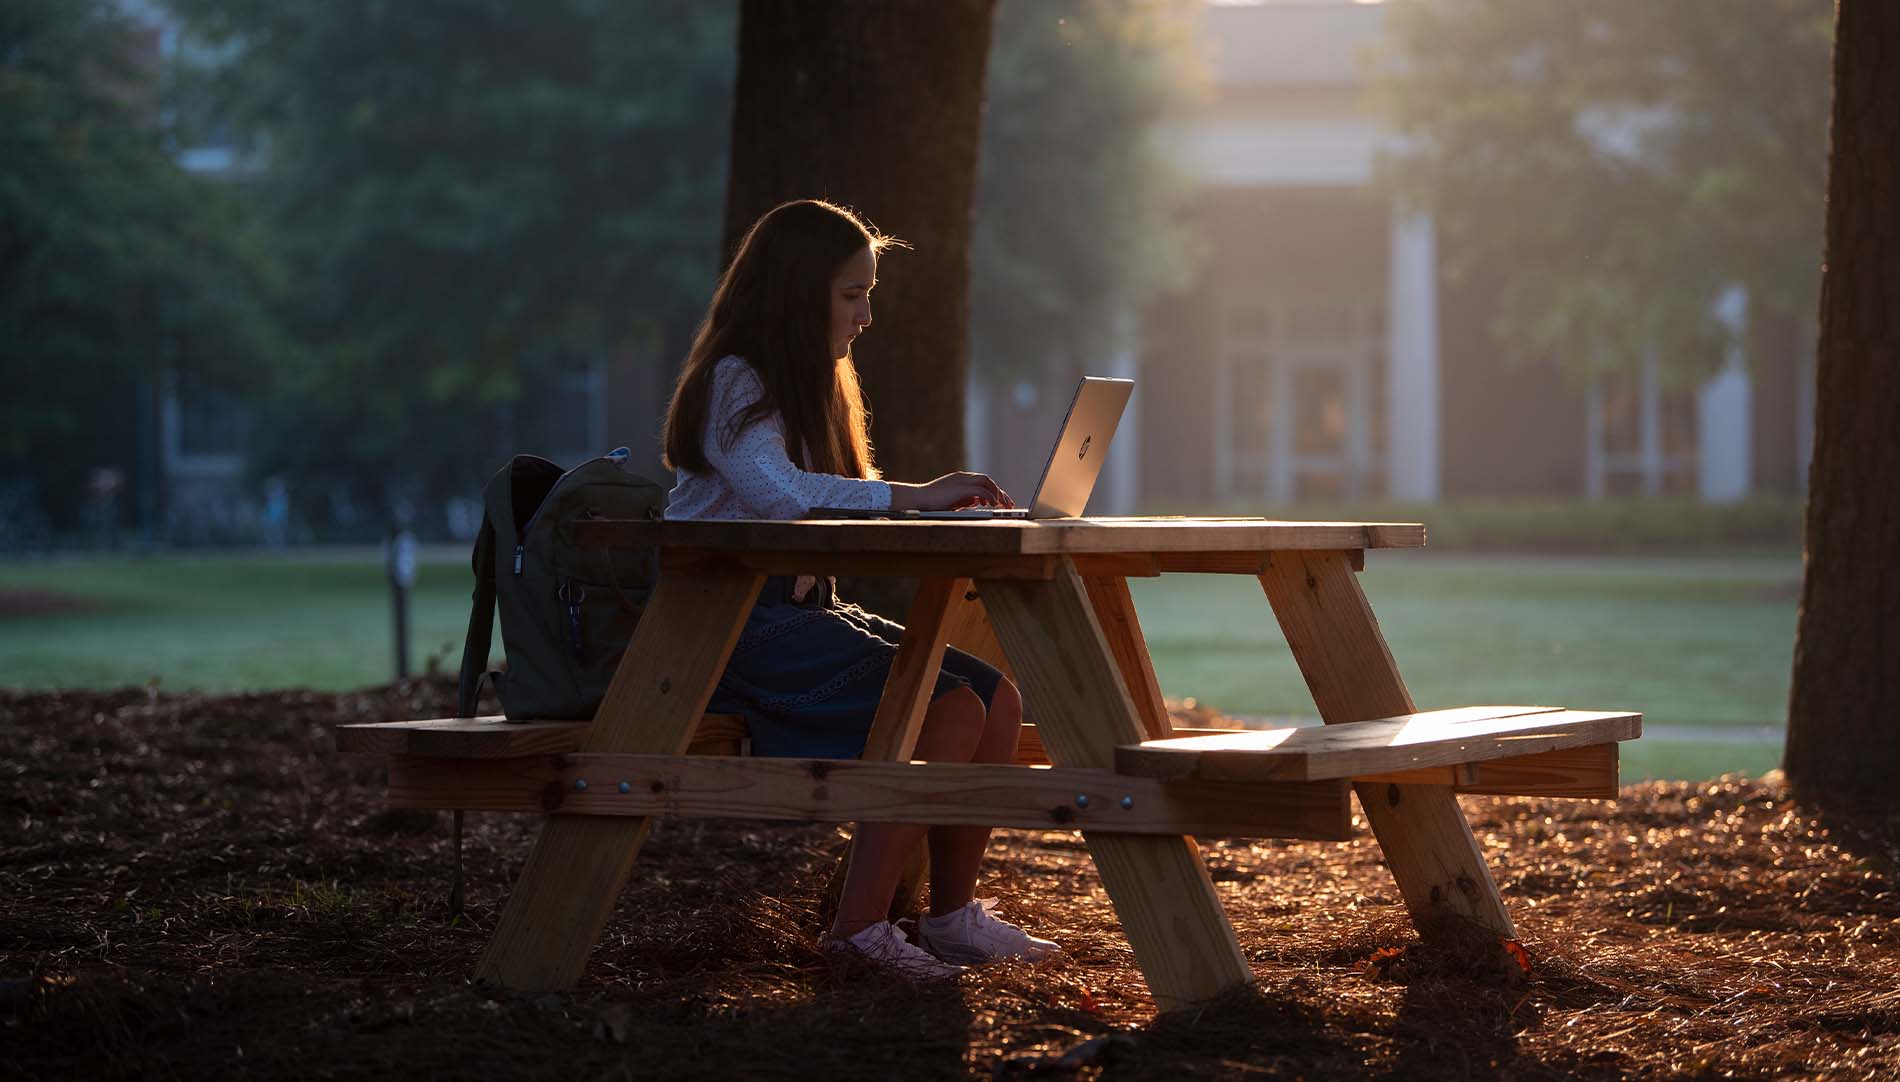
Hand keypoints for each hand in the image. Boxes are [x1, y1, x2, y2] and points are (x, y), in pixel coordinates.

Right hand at [889, 471, 1013, 511]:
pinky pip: (981, 490)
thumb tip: (978, 502)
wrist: (919, 499)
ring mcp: (962, 481)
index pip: (982, 482)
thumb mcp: (953, 500)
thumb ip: (966, 499)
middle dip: (1000, 492)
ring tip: (1003, 505)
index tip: (1001, 501)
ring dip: (997, 494)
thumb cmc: (932, 503)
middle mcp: (963, 477)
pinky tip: (993, 505)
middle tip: (1009, 504)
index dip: (994, 492)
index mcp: (961, 479)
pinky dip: (989, 497)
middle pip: (987, 481)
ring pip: (986, 482)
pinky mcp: (961, 488)